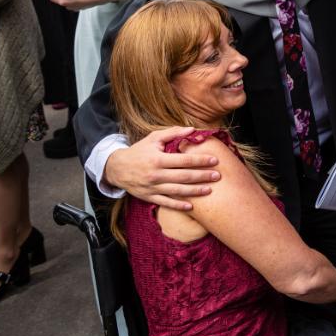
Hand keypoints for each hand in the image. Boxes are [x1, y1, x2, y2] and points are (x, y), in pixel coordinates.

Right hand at [104, 127, 220, 210]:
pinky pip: (165, 203)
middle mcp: (156, 174)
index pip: (183, 160)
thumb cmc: (139, 151)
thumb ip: (173, 133)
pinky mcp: (149, 197)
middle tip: (218, 176)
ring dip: (194, 191)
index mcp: (158, 159)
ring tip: (209, 190)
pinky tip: (191, 207)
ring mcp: (152, 187)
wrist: (117, 168)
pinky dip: (178, 205)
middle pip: (183, 176)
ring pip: (177, 191)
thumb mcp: (153, 138)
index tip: (215, 160)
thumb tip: (192, 129)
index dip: (200, 160)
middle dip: (202, 176)